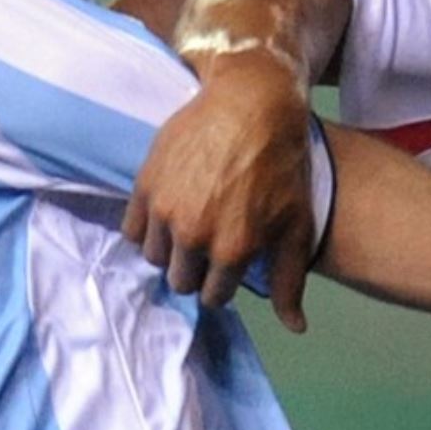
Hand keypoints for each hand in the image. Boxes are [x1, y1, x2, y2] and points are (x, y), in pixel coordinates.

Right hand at [121, 50, 318, 330]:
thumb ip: (290, 280)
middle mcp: (195, 235)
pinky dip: (149, 227)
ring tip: (190, 224)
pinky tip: (168, 212)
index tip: (230, 260)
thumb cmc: (282, 163)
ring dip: (172, 249)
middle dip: (197, 268)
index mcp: (233, 250)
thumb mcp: (296, 223)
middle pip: (181, 280)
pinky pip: (134, 229)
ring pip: (156, 257)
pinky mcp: (145, 185)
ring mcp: (166, 210)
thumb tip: (295, 327)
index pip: (213, 295)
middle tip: (210, 241)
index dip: (223, 280)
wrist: (252, 102)